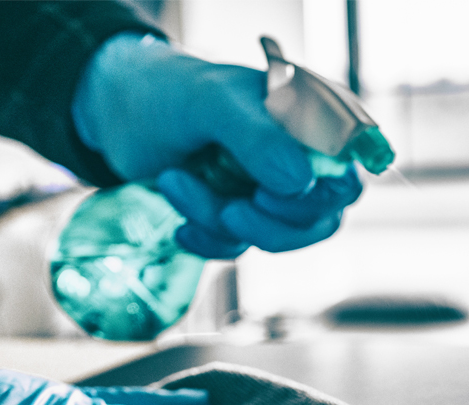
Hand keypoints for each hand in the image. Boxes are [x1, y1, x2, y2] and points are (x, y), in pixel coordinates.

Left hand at [71, 33, 362, 258]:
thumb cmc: (171, 92)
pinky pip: (241, 248)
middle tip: (228, 209)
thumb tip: (300, 183)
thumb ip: (258, 138)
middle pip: (322, 218)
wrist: (119, 113)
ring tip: (176, 182)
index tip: (267, 195)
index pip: (349, 172)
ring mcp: (273, 193)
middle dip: (269, 224)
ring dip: (222, 223)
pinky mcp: (243, 217)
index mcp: (313, 120)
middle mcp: (303, 159)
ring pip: (278, 238)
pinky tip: (180, 222)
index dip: (321, 196)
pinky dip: (208, 239)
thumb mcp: (212, 103)